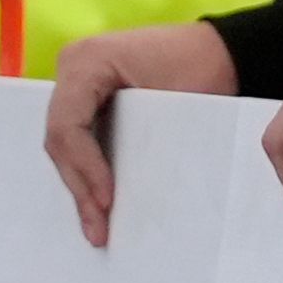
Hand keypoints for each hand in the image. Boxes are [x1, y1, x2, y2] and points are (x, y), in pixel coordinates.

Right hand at [43, 22, 234, 246]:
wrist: (221, 52)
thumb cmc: (202, 65)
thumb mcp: (170, 99)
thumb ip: (142, 142)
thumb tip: (121, 198)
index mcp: (86, 61)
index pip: (67, 126)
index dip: (84, 168)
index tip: (108, 201)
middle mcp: (72, 68)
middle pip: (61, 140)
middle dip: (80, 187)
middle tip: (99, 230)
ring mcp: (78, 84)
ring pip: (66, 146)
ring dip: (81, 186)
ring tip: (97, 229)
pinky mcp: (89, 100)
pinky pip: (80, 140)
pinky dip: (89, 172)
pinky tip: (99, 205)